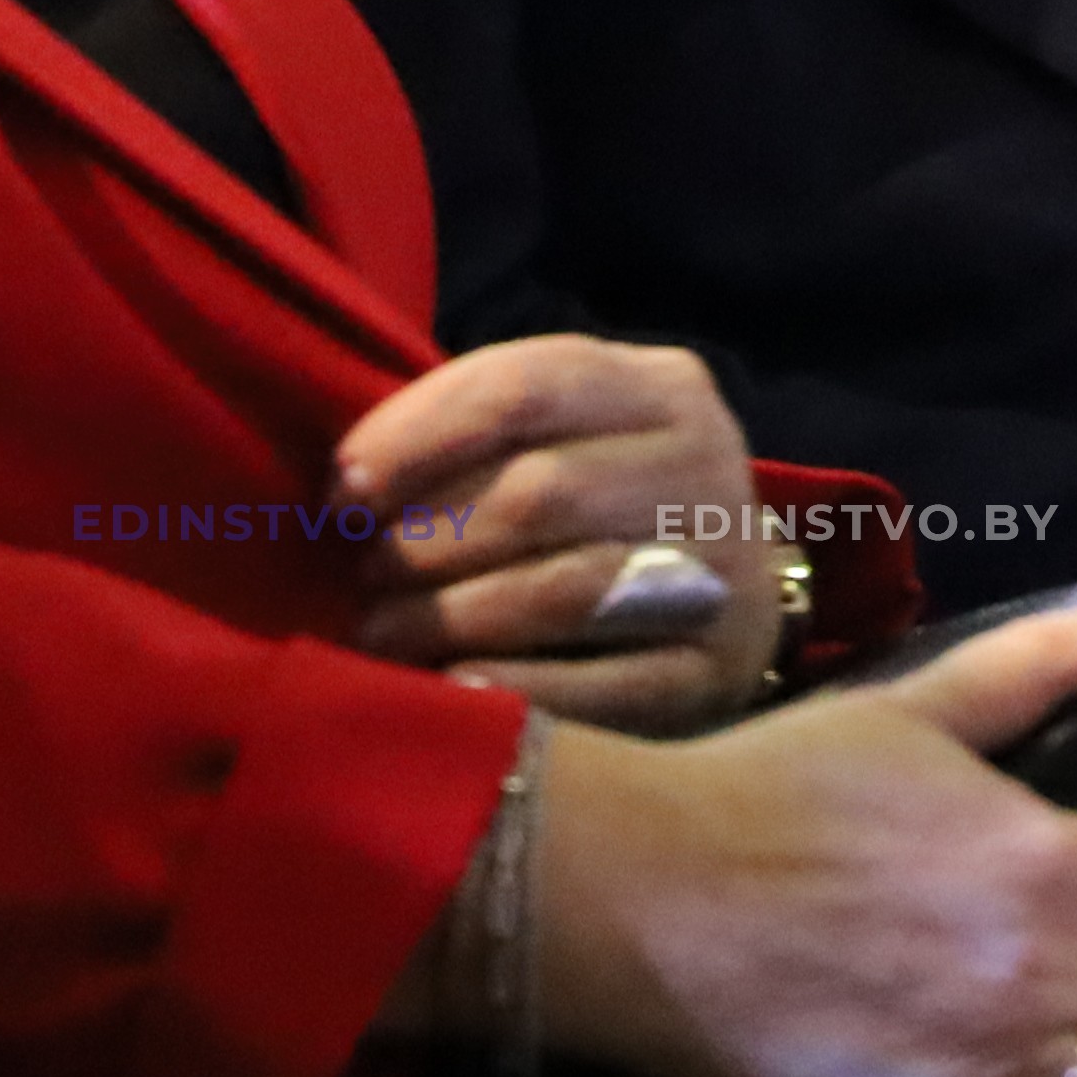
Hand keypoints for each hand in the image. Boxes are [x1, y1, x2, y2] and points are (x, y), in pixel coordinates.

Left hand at [337, 334, 786, 731]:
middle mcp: (707, 463)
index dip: (415, 438)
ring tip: (385, 638)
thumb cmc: (609, 511)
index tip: (341, 495)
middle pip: (540, 493)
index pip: (522, 388)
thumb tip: (348, 485)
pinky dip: (513, 686)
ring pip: (565, 588)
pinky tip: (452, 690)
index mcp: (660, 387)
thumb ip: (481, 438)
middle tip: (364, 579)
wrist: (736, 604)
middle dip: (427, 541)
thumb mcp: (569, 439)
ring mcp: (725, 570)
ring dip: (451, 617)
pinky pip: (601, 683)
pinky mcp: (719, 669)